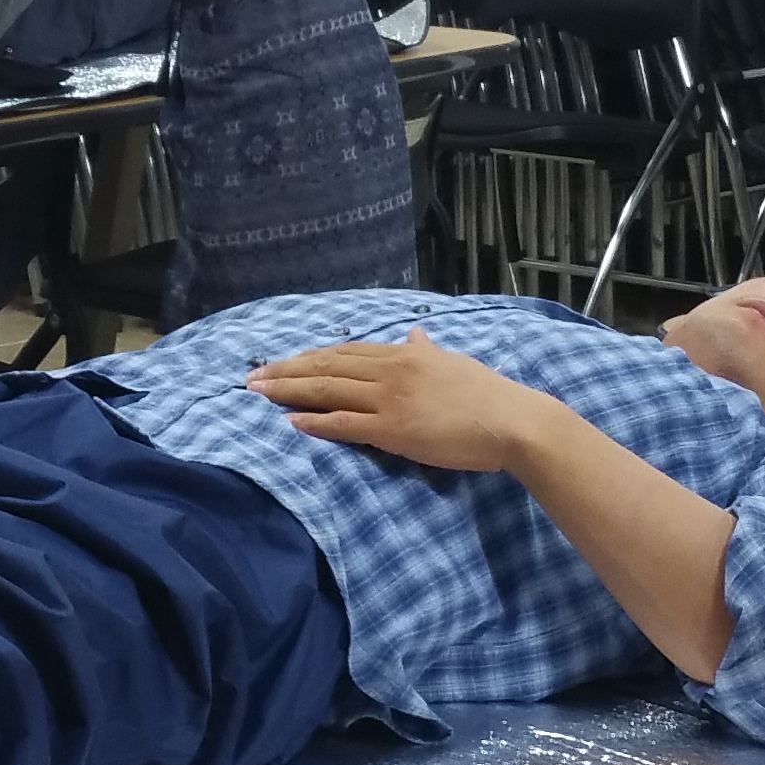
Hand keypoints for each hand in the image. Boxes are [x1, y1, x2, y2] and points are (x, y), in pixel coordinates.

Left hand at [253, 330, 566, 478]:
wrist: (510, 420)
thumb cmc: (488, 395)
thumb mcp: (454, 362)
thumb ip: (428, 350)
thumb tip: (415, 334)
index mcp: (405, 354)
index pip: (347, 351)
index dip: (312, 356)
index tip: (285, 360)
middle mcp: (392, 370)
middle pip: (328, 367)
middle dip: (287, 370)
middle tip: (253, 375)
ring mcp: (390, 399)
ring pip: (329, 391)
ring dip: (290, 391)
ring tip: (259, 392)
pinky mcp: (394, 429)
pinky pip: (346, 424)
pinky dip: (317, 422)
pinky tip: (292, 421)